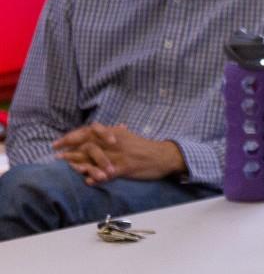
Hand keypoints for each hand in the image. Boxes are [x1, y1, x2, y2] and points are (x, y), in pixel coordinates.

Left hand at [53, 122, 185, 184]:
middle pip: (88, 143)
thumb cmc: (147, 148)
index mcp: (116, 133)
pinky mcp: (125, 167)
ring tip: (66, 166)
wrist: (164, 156)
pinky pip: (107, 172)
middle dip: (70, 149)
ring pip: (94, 157)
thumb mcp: (132, 137)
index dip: (72, 136)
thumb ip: (121, 133)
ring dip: (79, 162)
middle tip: (56, 155)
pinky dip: (96, 176)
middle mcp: (116, 142)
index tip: (59, 142)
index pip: (90, 131)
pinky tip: (88, 180)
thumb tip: (117, 126)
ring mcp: (120, 155)